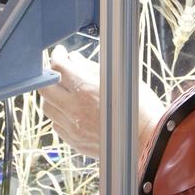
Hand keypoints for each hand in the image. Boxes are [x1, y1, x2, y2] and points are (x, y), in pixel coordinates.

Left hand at [41, 45, 165, 157]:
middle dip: (50, 76)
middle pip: (45, 88)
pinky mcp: (76, 141)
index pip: (58, 67)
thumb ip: (90, 67)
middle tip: (59, 70)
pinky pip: (57, 125)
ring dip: (53, 96)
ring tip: (65, 91)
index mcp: (86, 89)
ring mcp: (74, 128)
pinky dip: (60, 114)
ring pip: (48, 108)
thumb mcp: (119, 78)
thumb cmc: (140, 106)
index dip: (57, 56)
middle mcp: (75, 109)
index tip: (61, 53)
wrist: (149, 139)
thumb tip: (73, 59)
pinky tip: (72, 110)